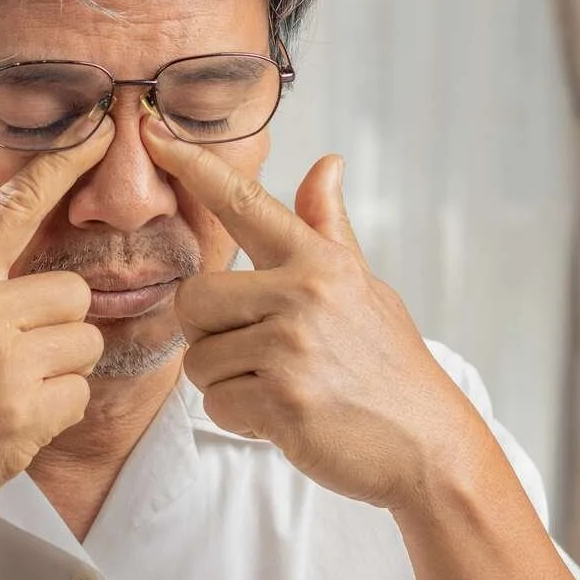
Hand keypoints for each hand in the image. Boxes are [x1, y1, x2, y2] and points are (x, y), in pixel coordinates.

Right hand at [0, 122, 114, 546]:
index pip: (15, 207)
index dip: (64, 164)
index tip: (102, 129)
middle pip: (73, 292)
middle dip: (55, 324)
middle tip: (8, 355)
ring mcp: (2, 366)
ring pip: (84, 343)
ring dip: (58, 369)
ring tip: (3, 390)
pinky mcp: (23, 417)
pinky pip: (79, 395)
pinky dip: (55, 412)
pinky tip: (8, 422)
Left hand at [140, 117, 487, 512]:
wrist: (428, 447)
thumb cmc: (390, 366)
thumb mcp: (365, 287)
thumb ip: (329, 229)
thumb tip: (326, 163)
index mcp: (319, 261)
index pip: (243, 202)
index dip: (192, 165)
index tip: (150, 132)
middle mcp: (304, 293)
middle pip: (194, 299)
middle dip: (210, 335)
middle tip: (258, 355)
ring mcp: (292, 345)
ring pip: (199, 360)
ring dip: (229, 384)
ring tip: (282, 388)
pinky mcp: (283, 399)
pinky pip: (217, 405)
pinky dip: (243, 420)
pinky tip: (286, 417)